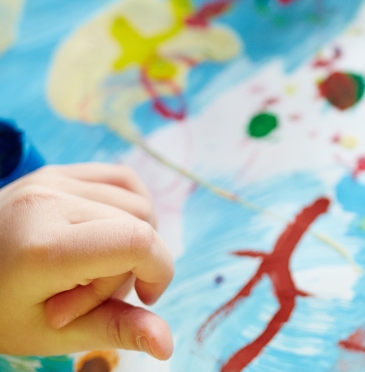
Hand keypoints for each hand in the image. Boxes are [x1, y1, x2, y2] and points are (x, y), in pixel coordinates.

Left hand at [0, 164, 173, 359]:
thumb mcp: (51, 334)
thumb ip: (115, 330)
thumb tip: (167, 344)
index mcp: (46, 248)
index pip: (137, 242)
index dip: (158, 272)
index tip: (144, 300)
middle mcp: (50, 202)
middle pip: (140, 225)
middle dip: (131, 266)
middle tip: (88, 296)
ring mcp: (52, 180)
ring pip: (137, 202)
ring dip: (130, 238)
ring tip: (90, 267)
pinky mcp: (56, 171)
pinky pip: (120, 179)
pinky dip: (128, 207)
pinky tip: (107, 233)